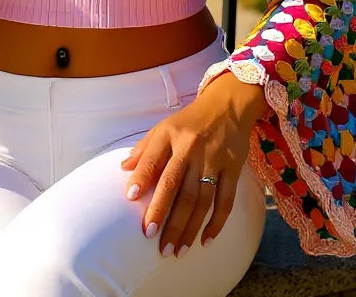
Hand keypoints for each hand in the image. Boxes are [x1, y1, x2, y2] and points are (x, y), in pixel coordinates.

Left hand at [120, 72, 266, 256]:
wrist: (227, 106)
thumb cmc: (189, 122)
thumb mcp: (164, 127)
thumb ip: (144, 149)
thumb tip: (123, 169)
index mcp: (170, 135)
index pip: (153, 158)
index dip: (141, 177)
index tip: (129, 199)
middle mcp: (191, 147)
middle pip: (175, 185)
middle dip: (163, 213)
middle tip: (152, 238)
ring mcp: (213, 159)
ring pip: (199, 199)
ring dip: (187, 227)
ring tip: (175, 250)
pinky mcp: (233, 168)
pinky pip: (225, 201)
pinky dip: (216, 223)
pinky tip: (205, 241)